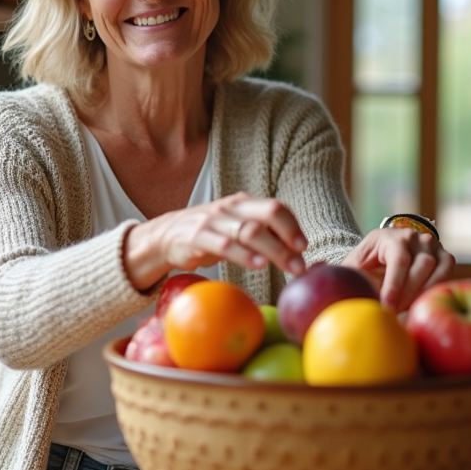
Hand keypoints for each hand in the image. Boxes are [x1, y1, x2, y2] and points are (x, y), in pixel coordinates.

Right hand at [124, 192, 308, 291]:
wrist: (166, 236)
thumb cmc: (210, 235)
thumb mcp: (236, 228)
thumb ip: (262, 233)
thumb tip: (297, 250)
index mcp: (243, 203)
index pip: (275, 207)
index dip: (292, 225)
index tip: (304, 246)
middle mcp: (230, 207)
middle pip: (267, 215)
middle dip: (288, 237)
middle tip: (301, 261)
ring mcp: (213, 220)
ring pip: (249, 230)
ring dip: (273, 249)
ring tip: (289, 266)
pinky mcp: (197, 236)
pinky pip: (224, 245)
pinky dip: (244, 255)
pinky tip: (258, 265)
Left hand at [341, 227, 455, 311]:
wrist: (381, 256)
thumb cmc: (364, 266)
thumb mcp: (352, 268)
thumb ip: (342, 276)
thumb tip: (322, 282)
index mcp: (388, 236)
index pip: (399, 259)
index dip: (395, 286)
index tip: (387, 307)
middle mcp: (413, 236)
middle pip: (421, 265)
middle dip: (407, 294)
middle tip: (394, 313)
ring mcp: (431, 243)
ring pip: (437, 269)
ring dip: (422, 293)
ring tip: (405, 309)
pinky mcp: (444, 255)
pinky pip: (447, 272)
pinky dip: (436, 288)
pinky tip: (421, 302)